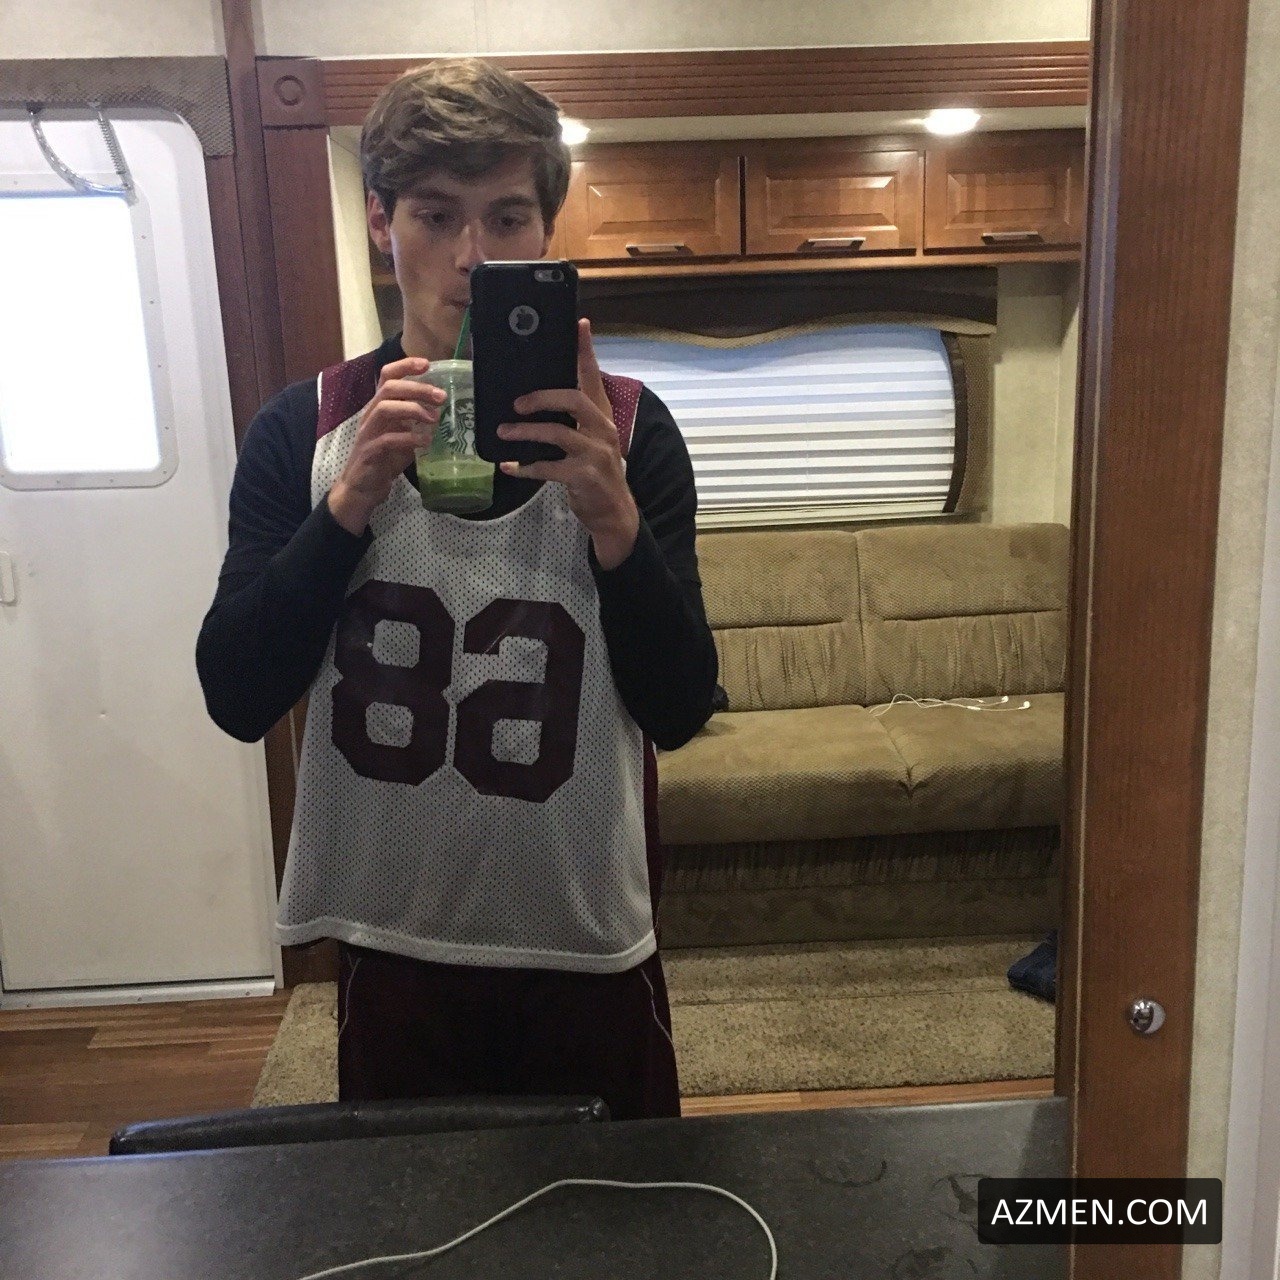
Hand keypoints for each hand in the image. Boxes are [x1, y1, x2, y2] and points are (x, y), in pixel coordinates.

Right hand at [327, 357, 445, 534]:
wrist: (363, 488)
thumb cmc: (384, 460)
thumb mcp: (404, 436)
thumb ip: (416, 423)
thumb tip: (440, 411)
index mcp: (379, 407)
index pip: (387, 376)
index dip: (405, 366)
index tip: (427, 363)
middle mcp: (371, 415)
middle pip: (389, 388)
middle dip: (417, 388)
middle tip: (441, 396)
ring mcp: (367, 432)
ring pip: (385, 408)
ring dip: (413, 410)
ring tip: (434, 419)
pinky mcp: (368, 452)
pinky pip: (387, 439)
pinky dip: (408, 438)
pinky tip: (424, 442)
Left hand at [497, 319, 639, 569]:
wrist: (614, 513)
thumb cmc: (595, 473)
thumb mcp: (591, 441)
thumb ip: (573, 420)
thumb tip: (536, 401)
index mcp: (602, 417)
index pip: (593, 378)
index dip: (586, 351)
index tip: (579, 324)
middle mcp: (603, 430)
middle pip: (573, 399)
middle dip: (541, 397)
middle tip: (516, 404)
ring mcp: (595, 453)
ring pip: (556, 433)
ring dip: (525, 432)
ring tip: (504, 432)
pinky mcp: (583, 476)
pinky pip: (547, 467)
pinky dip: (524, 466)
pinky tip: (508, 466)